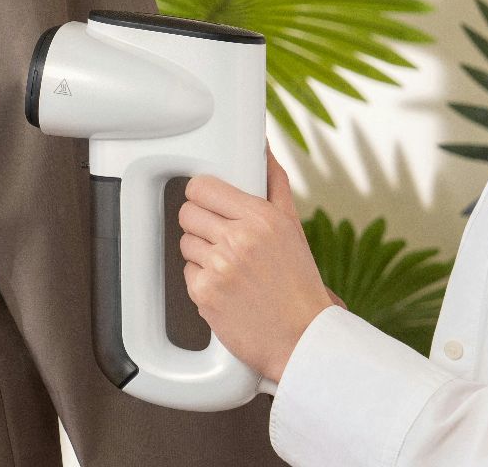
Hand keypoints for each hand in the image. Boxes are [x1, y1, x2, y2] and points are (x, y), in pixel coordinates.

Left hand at [179, 148, 338, 383]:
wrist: (302, 339)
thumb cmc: (299, 285)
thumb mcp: (292, 227)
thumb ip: (274, 183)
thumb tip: (262, 147)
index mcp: (261, 217)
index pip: (202, 187)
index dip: (202, 195)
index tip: (209, 203)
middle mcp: (239, 239)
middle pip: (187, 212)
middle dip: (200, 224)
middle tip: (220, 238)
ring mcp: (219, 267)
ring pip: (185, 242)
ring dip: (201, 253)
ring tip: (229, 266)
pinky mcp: (204, 294)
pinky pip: (187, 272)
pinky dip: (202, 280)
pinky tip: (226, 288)